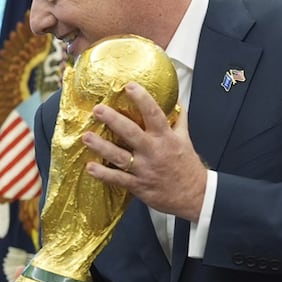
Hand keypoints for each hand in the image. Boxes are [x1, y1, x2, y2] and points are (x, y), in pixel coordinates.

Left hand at [82, 82, 206, 220]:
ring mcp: (144, 169)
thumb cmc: (187, 166)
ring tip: (86, 137)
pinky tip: (90, 167)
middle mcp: (154, 151)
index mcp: (166, 137)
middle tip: (98, 109)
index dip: (142, 99)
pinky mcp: (138, 185)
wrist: (195, 196)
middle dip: (113, 120)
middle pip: (131, 133)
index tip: (129, 86)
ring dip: (102, 147)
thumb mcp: (185, 140)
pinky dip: (103, 174)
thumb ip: (178, 120)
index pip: (154, 114)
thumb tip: (176, 102)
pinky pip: (118, 179)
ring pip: (120, 156)